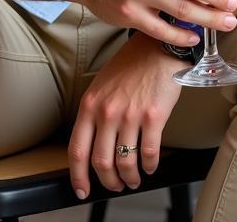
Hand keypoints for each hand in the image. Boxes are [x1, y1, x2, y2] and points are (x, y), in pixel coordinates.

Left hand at [68, 35, 183, 197]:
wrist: (159, 46)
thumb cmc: (133, 63)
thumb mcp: (103, 84)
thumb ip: (95, 112)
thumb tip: (93, 144)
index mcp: (90, 104)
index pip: (77, 151)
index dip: (78, 176)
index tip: (82, 190)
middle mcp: (107, 112)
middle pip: (101, 162)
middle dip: (108, 181)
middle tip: (115, 186)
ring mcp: (130, 115)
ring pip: (125, 161)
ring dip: (130, 177)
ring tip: (134, 179)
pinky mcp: (153, 116)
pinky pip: (149, 152)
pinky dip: (150, 165)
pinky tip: (150, 166)